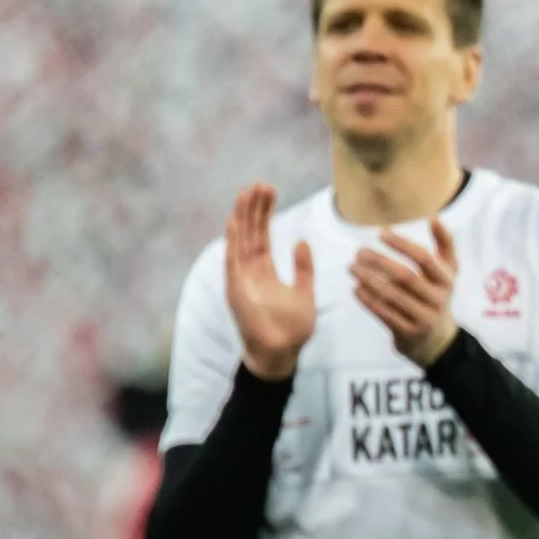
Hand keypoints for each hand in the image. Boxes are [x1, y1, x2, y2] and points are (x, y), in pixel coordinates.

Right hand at [225, 184, 315, 380]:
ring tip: (247, 192)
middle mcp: (249, 272)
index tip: (269, 190)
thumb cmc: (292, 330)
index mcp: (264, 271)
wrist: (282, 354)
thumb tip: (301, 241)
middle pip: (250, 233)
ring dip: (243, 217)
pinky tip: (234, 221)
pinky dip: (233, 241)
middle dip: (254, 208)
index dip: (265, 213)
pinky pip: (233, 261)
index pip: (262, 235)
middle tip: (260, 183)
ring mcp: (241, 280)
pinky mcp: (237, 290)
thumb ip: (304, 269)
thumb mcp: (305, 293)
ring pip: (240, 241)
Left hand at [351, 217, 460, 366]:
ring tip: (352, 268)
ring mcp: (423, 318)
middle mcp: (437, 299)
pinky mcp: (408, 333)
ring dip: (369, 280)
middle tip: (358, 252)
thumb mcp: (448, 272)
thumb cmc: (437, 296)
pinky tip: (356, 288)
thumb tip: (433, 217)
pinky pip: (385, 314)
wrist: (437, 341)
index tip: (381, 232)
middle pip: (406, 276)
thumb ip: (444, 244)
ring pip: (392, 296)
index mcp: (446, 280)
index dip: (402, 244)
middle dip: (380, 262)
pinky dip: (368, 301)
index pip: (424, 258)